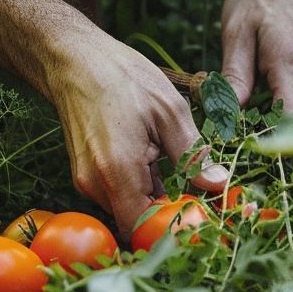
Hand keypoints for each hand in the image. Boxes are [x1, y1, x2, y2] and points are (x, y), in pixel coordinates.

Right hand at [0, 0, 227, 239]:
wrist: (73, 60)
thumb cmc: (122, 77)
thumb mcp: (169, 110)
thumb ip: (192, 154)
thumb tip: (219, 185)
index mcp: (118, 172)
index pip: (144, 229)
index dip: (175, 231)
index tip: (204, 218)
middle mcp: (96, 185)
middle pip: (140, 221)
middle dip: (172, 212)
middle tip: (204, 191)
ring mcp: (87, 182)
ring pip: (131, 207)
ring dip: (158, 195)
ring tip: (172, 159)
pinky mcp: (85, 175)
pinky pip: (120, 192)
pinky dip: (142, 183)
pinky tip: (153, 154)